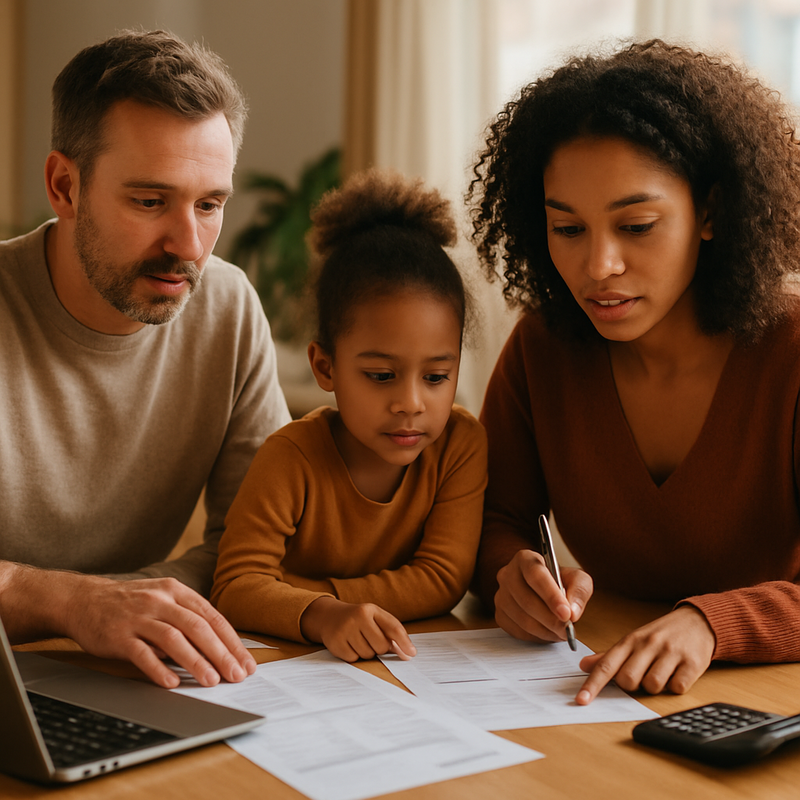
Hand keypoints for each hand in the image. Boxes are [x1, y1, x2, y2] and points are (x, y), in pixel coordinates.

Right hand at [60, 574, 256, 688]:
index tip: (245, 663)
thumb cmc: (132, 604)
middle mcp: (160, 601)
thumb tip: (220, 647)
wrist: (84, 599)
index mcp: (177, 591)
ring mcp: (139, 617)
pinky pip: (142, 653)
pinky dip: (159, 668)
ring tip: (211, 680)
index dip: (231, 641)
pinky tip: (172, 682)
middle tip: (236, 676)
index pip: (212, 617)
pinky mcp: (118, 635)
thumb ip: (188, 617)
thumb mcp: (164, 599)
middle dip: (221, 653)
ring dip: (195, 661)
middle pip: (198, 627)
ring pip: (174, 638)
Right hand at [300, 597, 415, 661]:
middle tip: (370, 640)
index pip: (393, 628)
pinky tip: (348, 645)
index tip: (411, 654)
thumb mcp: (375, 618)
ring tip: (358, 640)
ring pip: (367, 655)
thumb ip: (392, 633)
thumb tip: (408, 654)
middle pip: (381, 646)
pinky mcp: (335, 643)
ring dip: (366, 653)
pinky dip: (353, 656)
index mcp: (370, 609)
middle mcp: (357, 617)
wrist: (329, 616)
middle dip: (379, 648)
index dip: (404, 643)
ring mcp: (345, 630)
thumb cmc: (359, 619)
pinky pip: (353, 659)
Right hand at [493, 548, 592, 643]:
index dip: (551, 596)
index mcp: (525, 559)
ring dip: (545, 630)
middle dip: (551, 619)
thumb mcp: (577, 578)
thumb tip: (572, 613)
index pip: (535, 575)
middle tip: (568, 629)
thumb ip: (579, 591)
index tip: (566, 614)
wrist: (544, 590)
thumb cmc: (560, 581)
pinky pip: (517, 631)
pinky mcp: (500, 615)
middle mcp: (508, 574)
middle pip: (527, 600)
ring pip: (522, 619)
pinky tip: (548, 632)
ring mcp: (501, 595)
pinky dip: (536, 637)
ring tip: (561, 632)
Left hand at [576, 606, 715, 704]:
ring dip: (655, 688)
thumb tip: (583, 665)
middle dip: (632, 686)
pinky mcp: (692, 663)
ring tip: (661, 673)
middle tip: (642, 675)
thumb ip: (609, 656)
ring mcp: (670, 653)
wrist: (696, 622)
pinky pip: (677, 688)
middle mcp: (648, 645)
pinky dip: (675, 687)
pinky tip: (677, 674)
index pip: (606, 665)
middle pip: (628, 679)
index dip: (593, 684)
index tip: (581, 700)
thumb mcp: (633, 641)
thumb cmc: (660, 635)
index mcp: (630, 641)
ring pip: (653, 686)